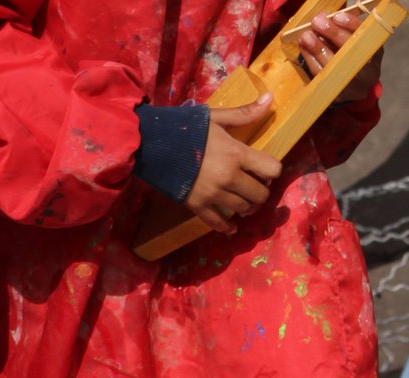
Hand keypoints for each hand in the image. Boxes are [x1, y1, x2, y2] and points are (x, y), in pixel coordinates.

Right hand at [184, 96, 282, 234]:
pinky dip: (226, 227)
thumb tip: (271, 98)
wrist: (155, 148)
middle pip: (259, 193)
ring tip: (247, 205)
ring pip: (242, 208)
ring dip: (248, 208)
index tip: (267, 170)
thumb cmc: (187, 130)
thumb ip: (244, 113)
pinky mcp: (197, 206)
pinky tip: (232, 229)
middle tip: (258, 189)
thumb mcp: (216, 117)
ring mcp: (213, 194)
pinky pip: (216, 222)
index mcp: (236, 154)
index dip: (273, 171)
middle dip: (262, 192)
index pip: (270, 169)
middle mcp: (228, 177)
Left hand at [299, 8, 382, 104]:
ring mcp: (349, 84)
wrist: (358, 88)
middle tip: (316, 22)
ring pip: (330, 64)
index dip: (350, 25)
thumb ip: (350, 31)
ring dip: (315, 47)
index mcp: (374, 51)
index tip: (337, 16)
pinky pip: (319, 75)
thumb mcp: (360, 42)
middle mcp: (365, 69)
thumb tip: (328, 17)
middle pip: (347, 50)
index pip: (363, 36)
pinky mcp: (333, 93)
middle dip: (331, 34)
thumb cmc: (357, 58)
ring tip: (305, 35)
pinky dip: (310, 59)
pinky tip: (304, 48)